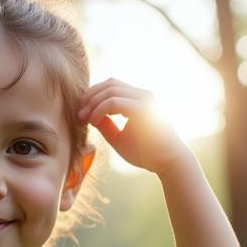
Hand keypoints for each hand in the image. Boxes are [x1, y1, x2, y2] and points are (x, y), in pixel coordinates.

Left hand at [76, 78, 190, 175]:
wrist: (167, 162)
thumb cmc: (145, 153)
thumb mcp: (118, 137)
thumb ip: (105, 125)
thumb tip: (89, 115)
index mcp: (138, 99)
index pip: (111, 86)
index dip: (92, 95)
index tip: (81, 112)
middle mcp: (142, 95)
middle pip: (109, 84)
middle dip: (90, 96)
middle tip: (78, 113)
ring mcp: (144, 100)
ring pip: (110, 90)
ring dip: (92, 103)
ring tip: (84, 118)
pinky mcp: (143, 108)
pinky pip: (114, 102)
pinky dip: (99, 110)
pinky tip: (93, 121)